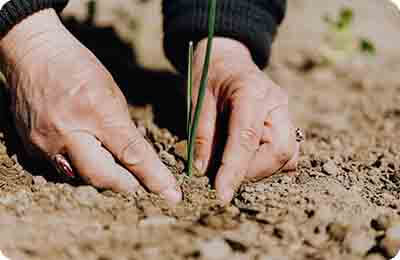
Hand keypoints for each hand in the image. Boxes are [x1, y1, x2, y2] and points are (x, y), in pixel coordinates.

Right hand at [0, 9, 180, 203]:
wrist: (33, 55)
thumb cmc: (78, 68)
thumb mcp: (111, 92)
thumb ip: (123, 129)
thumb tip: (136, 158)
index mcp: (96, 111)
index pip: (131, 153)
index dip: (154, 177)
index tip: (171, 194)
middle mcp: (68, 131)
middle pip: (103, 177)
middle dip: (127, 185)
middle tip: (139, 183)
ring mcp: (45, 142)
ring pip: (82, 179)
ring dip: (103, 177)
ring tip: (113, 166)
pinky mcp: (30, 148)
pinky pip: (61, 171)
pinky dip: (79, 168)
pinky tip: (84, 154)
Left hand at [192, 38, 298, 203]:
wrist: (227, 60)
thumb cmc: (210, 78)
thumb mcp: (198, 101)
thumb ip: (202, 135)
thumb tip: (203, 170)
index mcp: (251, 93)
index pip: (247, 138)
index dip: (235, 170)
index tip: (222, 194)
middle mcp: (276, 103)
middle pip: (281, 151)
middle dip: (253, 172)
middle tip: (226, 176)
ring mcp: (285, 112)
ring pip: (288, 155)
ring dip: (261, 170)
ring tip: (234, 165)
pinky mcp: (286, 122)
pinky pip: (288, 152)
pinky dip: (269, 163)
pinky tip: (248, 159)